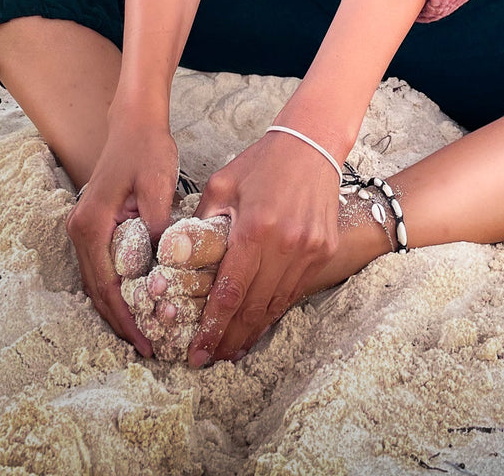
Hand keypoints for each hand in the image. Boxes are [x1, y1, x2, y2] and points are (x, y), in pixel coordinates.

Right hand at [65, 114, 179, 357]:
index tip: (149, 341)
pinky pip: (106, 266)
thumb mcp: (156, 186)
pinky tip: (142, 299)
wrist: (134, 121)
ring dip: (121, 307)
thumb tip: (160, 269)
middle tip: (151, 347)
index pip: (107, 286)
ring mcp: (86, 229)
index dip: (127, 318)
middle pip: (98, 290)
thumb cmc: (146, 148)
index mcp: (90, 226)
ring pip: (100, 281)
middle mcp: (81, 231)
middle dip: (122, 321)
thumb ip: (156, 228)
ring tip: (148, 332)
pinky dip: (121, 287)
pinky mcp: (98, 225)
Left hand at [187, 130, 340, 365]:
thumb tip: (178, 257)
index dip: (213, 327)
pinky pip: (295, 290)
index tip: (197, 351)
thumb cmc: (261, 162)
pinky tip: (258, 321)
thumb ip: (202, 223)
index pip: (230, 292)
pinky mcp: (324, 250)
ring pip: (277, 304)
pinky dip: (275, 309)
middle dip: (229, 339)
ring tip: (230, 349)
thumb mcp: (222, 185)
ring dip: (252, 330)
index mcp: (256, 228)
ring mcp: (310, 250)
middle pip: (254, 307)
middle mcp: (286, 244)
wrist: (311, 144)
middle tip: (209, 359)